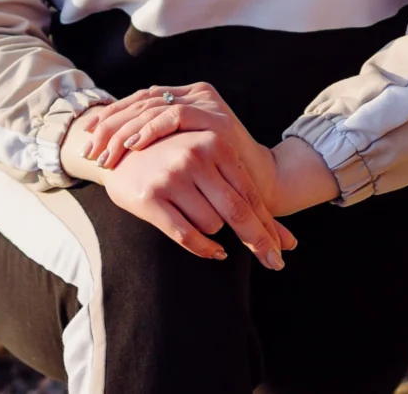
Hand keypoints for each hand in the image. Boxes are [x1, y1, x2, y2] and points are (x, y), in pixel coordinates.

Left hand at [74, 80, 240, 167]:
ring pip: (153, 106)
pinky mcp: (216, 120)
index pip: (140, 99)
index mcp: (186, 96)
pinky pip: (175, 116)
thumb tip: (108, 143)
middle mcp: (196, 93)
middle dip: (111, 124)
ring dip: (124, 130)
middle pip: (141, 100)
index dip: (111, 114)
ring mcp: (207, 104)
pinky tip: (133, 145)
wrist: (258, 186)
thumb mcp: (179, 152)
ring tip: (106, 153)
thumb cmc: (213, 176)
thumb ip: (156, 141)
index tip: (87, 135)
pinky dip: (150, 129)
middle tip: (90, 147)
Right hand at [84, 129, 298, 268]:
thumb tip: (288, 243)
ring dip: (213, 230)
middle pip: (238, 213)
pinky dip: (204, 248)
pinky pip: (187, 236)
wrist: (120, 151)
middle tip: (275, 264)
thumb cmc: (176, 161)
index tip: (282, 253)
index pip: (250, 195)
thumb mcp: (213, 167)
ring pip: (212, 225)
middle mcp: (195, 156)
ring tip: (195, 213)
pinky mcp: (150, 197)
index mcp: (215, 144)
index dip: (268, 227)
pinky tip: (214, 251)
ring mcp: (172, 176)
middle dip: (259, 242)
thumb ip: (246, 199)